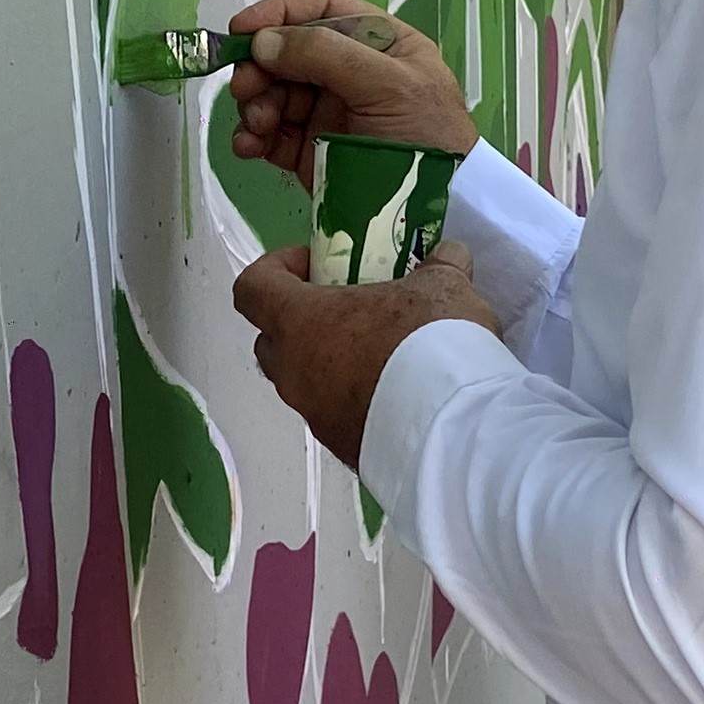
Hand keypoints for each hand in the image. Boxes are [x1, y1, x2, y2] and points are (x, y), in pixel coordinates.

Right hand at [222, 0, 476, 183]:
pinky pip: (270, 134)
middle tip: (244, 87)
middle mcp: (348, 72)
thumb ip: (327, 55)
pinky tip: (248, 145)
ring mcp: (328, 112)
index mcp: (377, 43)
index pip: (321, 12)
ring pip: (273, 94)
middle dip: (259, 66)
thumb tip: (264, 43)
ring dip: (255, 104)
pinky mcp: (310, 151)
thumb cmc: (429, 137)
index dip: (279, 14)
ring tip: (257, 124)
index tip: (242, 30)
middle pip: (287, 53)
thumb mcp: (390, 85)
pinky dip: (252, 137)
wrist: (444, 208)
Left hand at [230, 240, 499, 470]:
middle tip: (348, 311)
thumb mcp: (442, 287)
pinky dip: (356, 402)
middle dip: (302, 321)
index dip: (276, 268)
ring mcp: (314, 415)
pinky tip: (400, 395)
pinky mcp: (342, 448)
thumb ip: (438, 266)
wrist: (451, 429)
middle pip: (272, 340)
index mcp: (299, 321)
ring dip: (331, 365)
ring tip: (382, 354)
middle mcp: (293, 372)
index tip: (315, 264)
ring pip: (304, 383)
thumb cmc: (427, 341)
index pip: (252, 287)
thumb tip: (448, 255)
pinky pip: (336, 416)